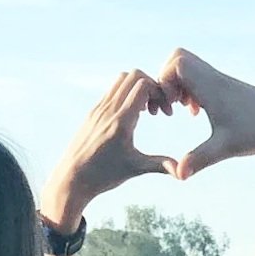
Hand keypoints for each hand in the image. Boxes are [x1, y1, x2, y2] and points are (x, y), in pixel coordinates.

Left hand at [47, 70, 173, 224]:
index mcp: (121, 121)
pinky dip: (125, 94)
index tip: (164, 113)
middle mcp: (108, 110)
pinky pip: (111, 91)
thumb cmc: (103, 176)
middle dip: (151, 86)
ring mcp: (98, 109)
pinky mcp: (92, 112)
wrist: (71, 180)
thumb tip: (183, 173)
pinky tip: (130, 116)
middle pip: (133, 75)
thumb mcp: (135, 169)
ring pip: (120, 80)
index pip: (142, 85)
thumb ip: (161, 165)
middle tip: (156, 109)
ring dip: (137, 88)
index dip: (159, 93)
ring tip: (145, 111)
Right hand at [155, 50, 254, 178]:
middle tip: (172, 104)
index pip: (177, 63)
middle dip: (166, 79)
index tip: (171, 108)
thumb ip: (199, 159)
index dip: (164, 82)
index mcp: (211, 87)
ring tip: (183, 108)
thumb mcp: (225, 148)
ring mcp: (219, 80)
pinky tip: (197, 111)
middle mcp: (214, 78)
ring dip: (178, 84)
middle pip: (178, 57)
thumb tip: (178, 175)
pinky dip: (191, 88)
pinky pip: (199, 75)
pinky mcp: (225, 87)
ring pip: (188, 65)